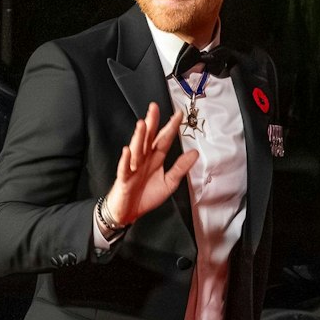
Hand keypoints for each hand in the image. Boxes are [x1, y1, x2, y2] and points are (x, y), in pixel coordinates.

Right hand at [102, 102, 197, 227]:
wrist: (128, 212)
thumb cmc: (145, 195)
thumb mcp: (169, 183)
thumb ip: (180, 168)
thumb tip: (195, 153)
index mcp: (155, 159)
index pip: (164, 140)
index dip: (171, 127)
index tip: (178, 114)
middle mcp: (143, 160)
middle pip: (148, 139)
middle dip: (151, 123)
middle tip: (154, 108)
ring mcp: (133, 168)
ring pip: (136, 150)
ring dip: (139, 137)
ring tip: (143, 124)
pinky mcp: (124, 179)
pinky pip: (125, 168)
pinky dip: (126, 160)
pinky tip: (128, 151)